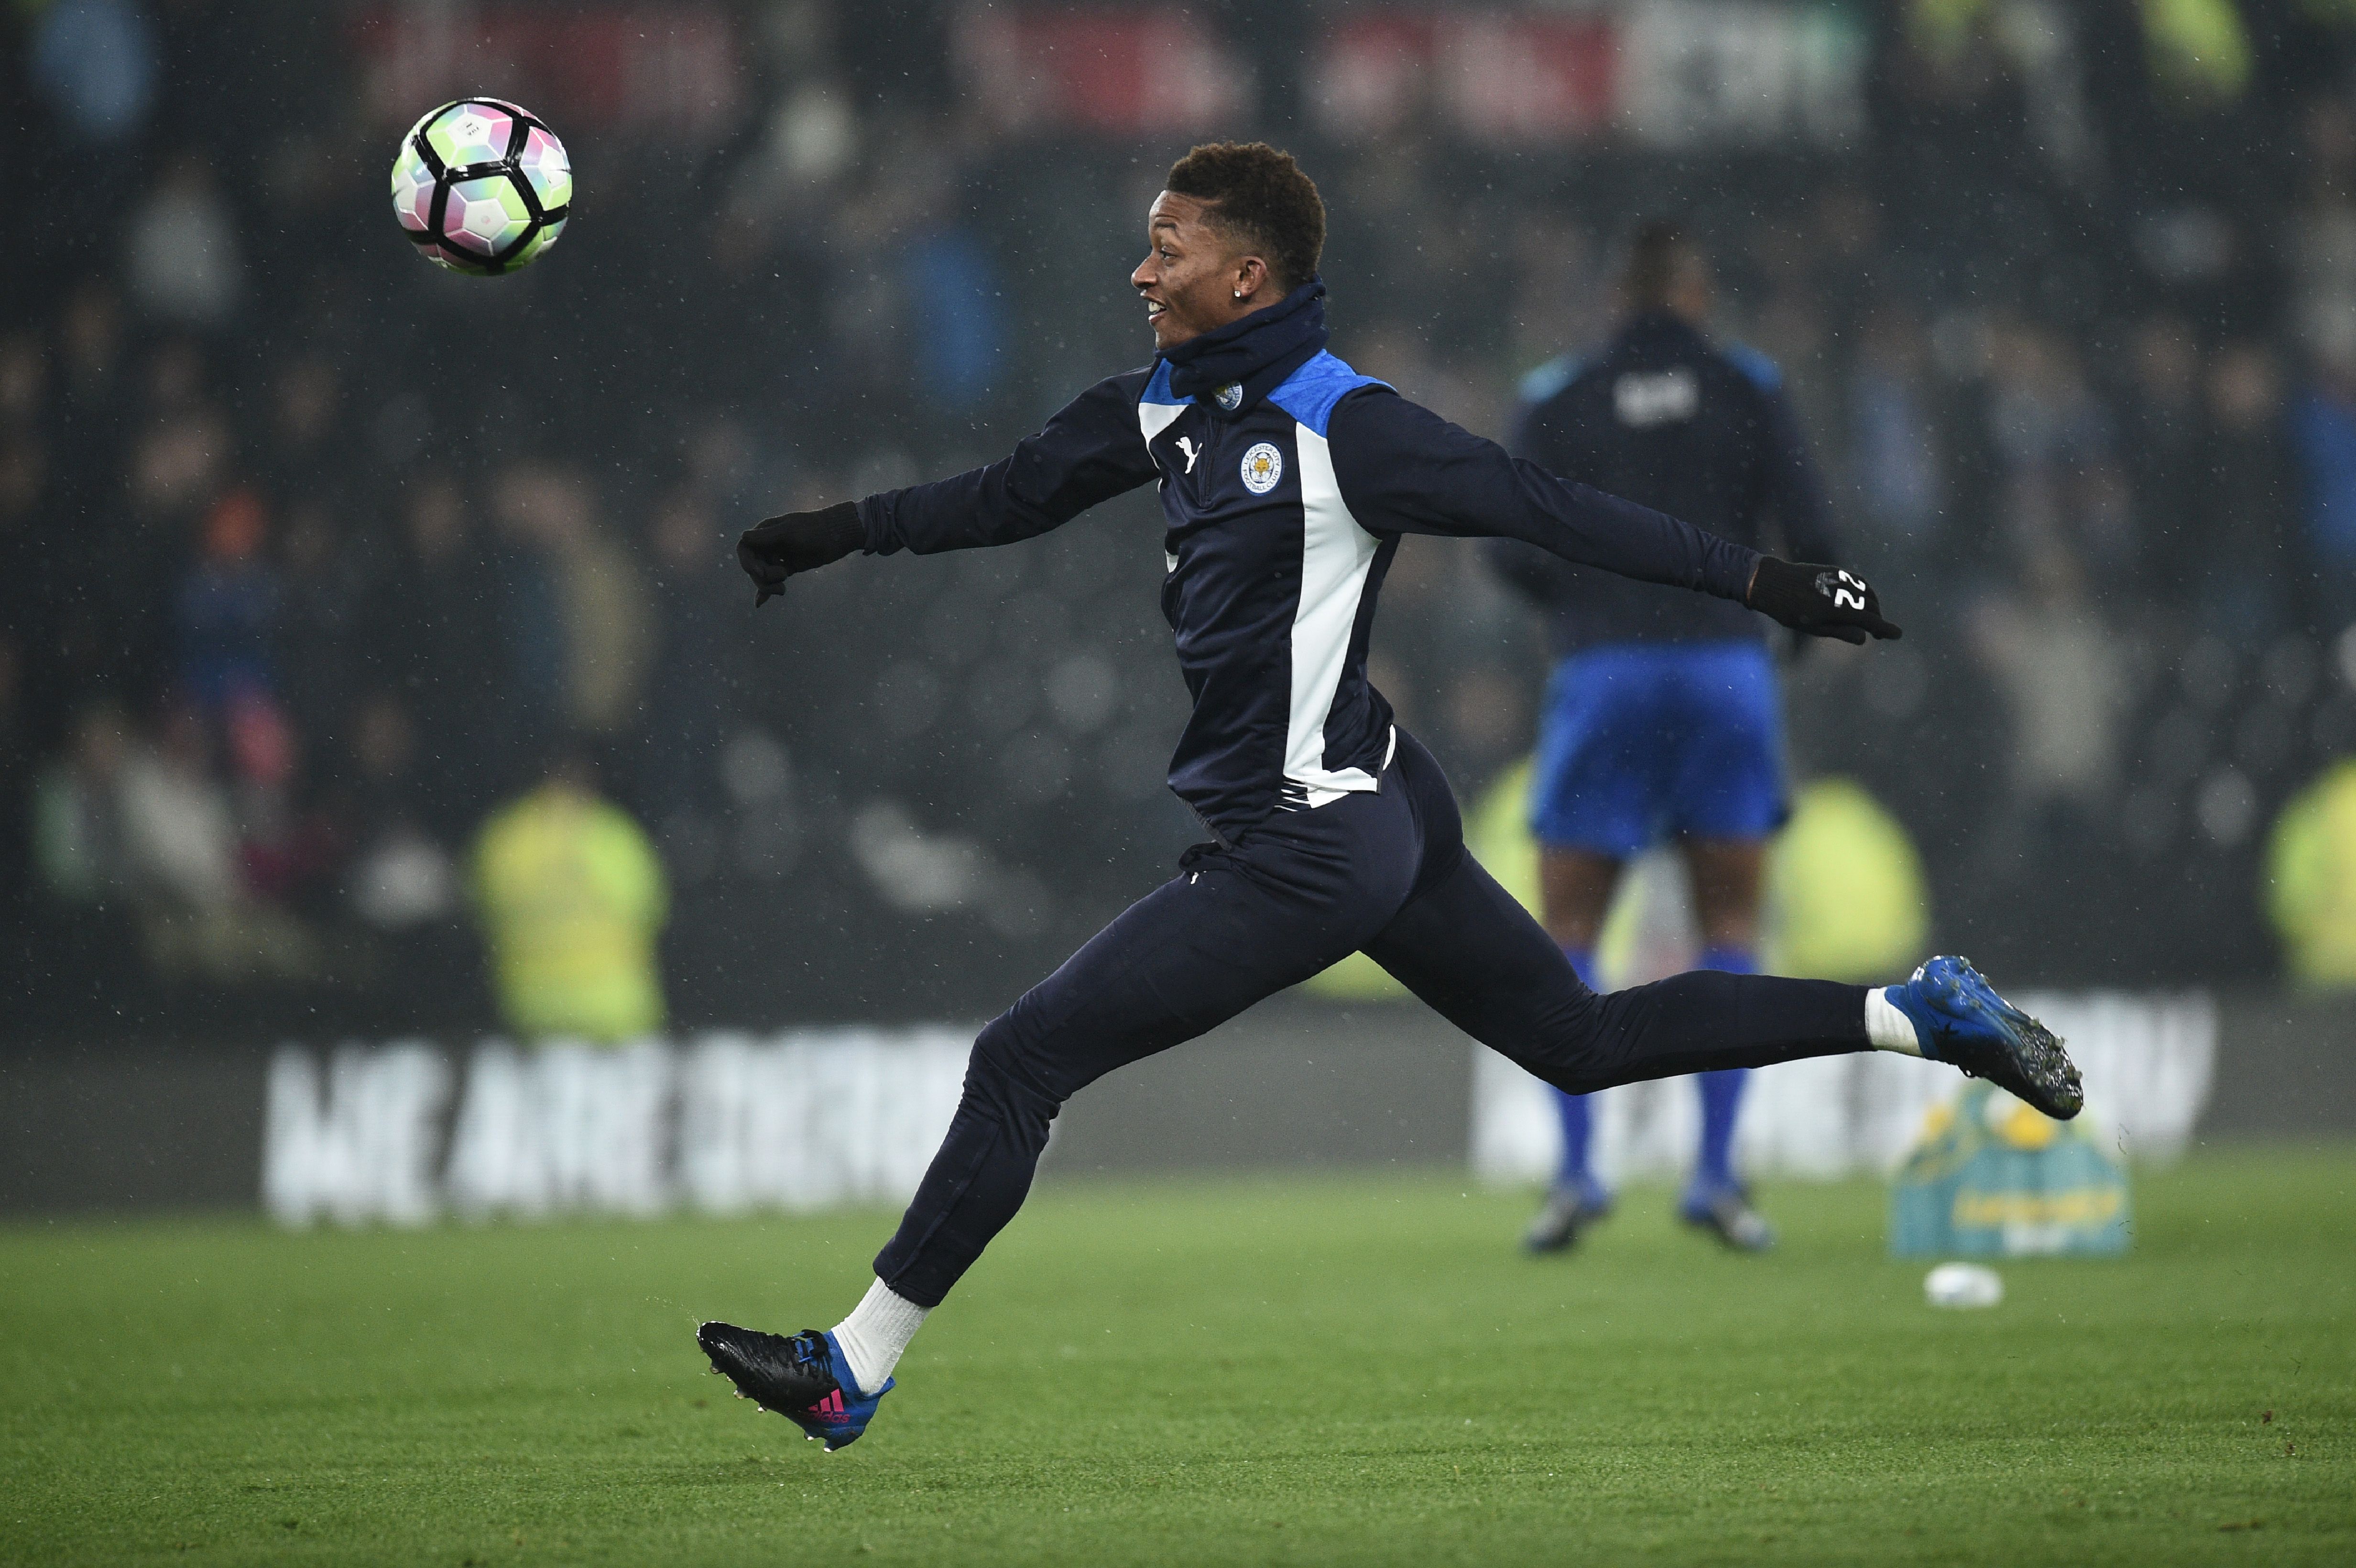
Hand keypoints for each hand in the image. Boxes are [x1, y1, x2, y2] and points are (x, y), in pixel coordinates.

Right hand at [736, 501, 863, 606]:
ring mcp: (778, 557)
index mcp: (764, 532)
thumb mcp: (789, 532)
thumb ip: (766, 537)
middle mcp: (768, 545)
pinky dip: (767, 591)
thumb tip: (743, 537)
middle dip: (764, 577)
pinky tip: (760, 603)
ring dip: (769, 586)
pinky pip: (773, 580)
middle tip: (784, 576)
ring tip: (783, 590)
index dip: (747, 563)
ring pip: (763, 577)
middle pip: (753, 567)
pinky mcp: (788, 567)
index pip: (744, 549)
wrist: (837, 535)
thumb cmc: (813, 530)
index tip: (759, 572)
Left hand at [1745, 557, 1901, 644]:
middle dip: (1878, 620)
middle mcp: (1841, 590)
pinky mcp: (1834, 570)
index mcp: (1837, 608)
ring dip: (1873, 605)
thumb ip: (1840, 631)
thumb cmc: (1789, 610)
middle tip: (1879, 634)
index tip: (1897, 634)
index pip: (1869, 619)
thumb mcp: (1812, 627)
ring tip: (1871, 619)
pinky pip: (1858, 581)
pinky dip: (1865, 591)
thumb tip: (1864, 637)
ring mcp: (1839, 578)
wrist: (1771, 582)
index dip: (1885, 628)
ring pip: (1867, 591)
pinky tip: (1862, 599)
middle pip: (1871, 606)